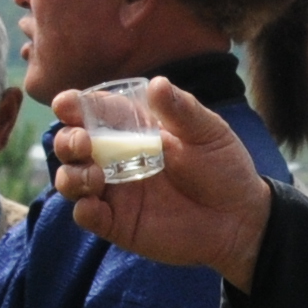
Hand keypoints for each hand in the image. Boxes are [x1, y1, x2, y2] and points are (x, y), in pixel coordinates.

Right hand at [53, 79, 273, 288]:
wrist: (241, 217)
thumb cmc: (224, 167)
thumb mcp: (208, 133)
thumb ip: (181, 110)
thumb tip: (157, 84)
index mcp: (133, 128)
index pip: (93, 112)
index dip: (74, 106)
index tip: (66, 104)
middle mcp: (116, 158)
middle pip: (72, 144)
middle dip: (67, 140)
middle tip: (83, 143)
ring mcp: (115, 192)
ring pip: (71, 179)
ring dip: (71, 175)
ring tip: (94, 176)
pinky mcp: (118, 223)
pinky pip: (88, 216)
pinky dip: (82, 210)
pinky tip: (92, 206)